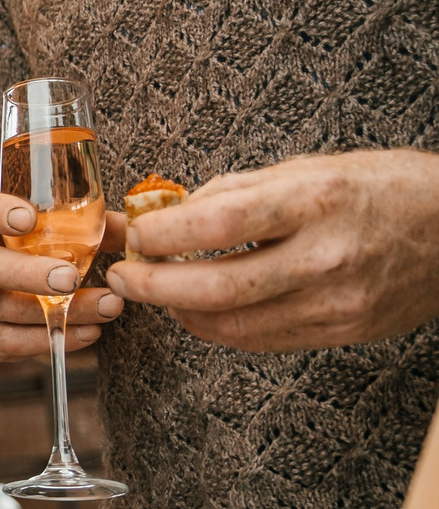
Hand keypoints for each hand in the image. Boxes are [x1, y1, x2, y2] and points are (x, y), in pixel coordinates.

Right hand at [0, 187, 125, 360]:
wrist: (48, 298)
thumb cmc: (61, 255)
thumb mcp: (78, 235)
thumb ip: (97, 228)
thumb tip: (133, 230)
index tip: (29, 218)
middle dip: (25, 273)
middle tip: (70, 278)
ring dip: (53, 312)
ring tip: (104, 307)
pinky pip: (3, 343)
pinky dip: (46, 341)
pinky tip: (86, 333)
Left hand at [105, 151, 438, 351]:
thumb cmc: (383, 188)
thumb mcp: (309, 168)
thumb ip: (235, 192)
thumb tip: (168, 213)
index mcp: (315, 200)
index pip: (216, 225)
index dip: (161, 236)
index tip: (135, 236)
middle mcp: (325, 256)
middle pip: (214, 287)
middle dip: (153, 285)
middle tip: (124, 276)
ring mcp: (335, 302)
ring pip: (231, 324)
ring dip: (179, 311)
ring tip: (156, 290)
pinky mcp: (341, 332)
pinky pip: (260, 339)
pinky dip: (217, 327)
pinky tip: (199, 309)